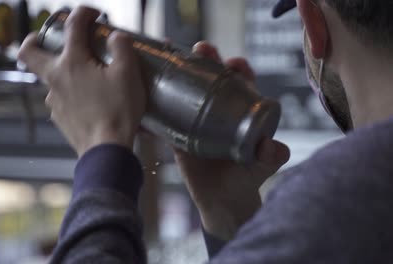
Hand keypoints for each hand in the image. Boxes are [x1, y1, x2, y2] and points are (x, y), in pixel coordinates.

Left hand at [18, 6, 145, 156]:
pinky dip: (69, 93)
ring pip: (49, 79)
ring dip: (62, 71)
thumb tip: (116, 37)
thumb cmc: (118, 111)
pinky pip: (60, 99)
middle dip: (34, 40)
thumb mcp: (128, 74)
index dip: (83, 13)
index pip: (73, 26)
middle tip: (45, 38)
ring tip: (84, 76)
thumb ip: (122, 48)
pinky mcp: (59, 117)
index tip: (93, 14)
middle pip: (29, 53)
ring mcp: (54, 100)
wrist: (106, 149)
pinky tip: (88, 100)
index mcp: (72, 62)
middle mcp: (56, 78)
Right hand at [175, 42, 289, 240]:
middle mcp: (220, 110)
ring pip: (191, 89)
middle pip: (214, 79)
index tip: (234, 64)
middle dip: (209, 60)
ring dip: (183, 71)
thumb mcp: (262, 167)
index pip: (243, 83)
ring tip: (172, 54)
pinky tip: (149, 86)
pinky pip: (169, 113)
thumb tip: (272, 147)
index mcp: (243, 112)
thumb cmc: (247, 180)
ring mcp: (198, 119)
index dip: (239, 69)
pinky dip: (160, 100)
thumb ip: (271, 157)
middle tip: (202, 49)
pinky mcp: (180, 132)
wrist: (222, 202)